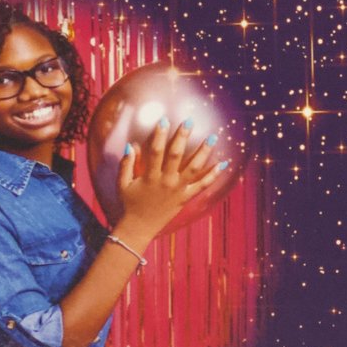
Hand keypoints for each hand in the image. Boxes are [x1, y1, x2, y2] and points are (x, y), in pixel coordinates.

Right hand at [114, 118, 225, 240]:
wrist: (139, 227)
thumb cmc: (130, 203)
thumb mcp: (123, 183)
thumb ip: (126, 164)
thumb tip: (130, 146)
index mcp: (150, 176)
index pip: (156, 151)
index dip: (160, 135)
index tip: (164, 120)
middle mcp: (166, 181)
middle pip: (176, 155)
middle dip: (182, 137)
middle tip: (189, 121)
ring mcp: (178, 190)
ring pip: (194, 168)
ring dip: (204, 151)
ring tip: (213, 136)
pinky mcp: (186, 198)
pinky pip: (202, 186)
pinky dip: (213, 175)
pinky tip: (223, 163)